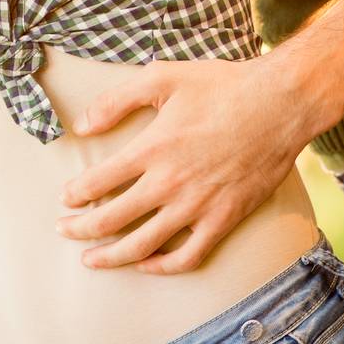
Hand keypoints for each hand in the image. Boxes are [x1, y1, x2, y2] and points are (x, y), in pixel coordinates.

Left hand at [54, 54, 309, 271]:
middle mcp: (170, 183)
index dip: (75, 194)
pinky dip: (162, 266)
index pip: (98, 182)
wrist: (280, 104)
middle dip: (80, 228)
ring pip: (143, 245)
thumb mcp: (163, 77)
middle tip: (62, 230)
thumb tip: (82, 125)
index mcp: (152, 148)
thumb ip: (117, 99)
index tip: (64, 198)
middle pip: (112, 218)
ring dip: (111, 256)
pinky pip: (188, 256)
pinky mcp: (224, 220)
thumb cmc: (221, 86)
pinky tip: (146, 264)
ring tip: (90, 260)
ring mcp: (198, 206)